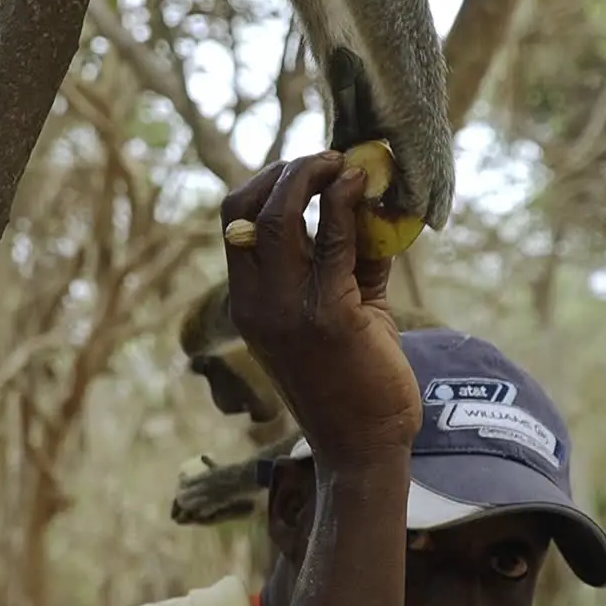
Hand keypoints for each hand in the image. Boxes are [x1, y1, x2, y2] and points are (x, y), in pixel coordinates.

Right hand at [219, 152, 422, 467]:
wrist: (366, 446)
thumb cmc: (355, 379)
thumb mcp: (344, 308)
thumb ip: (350, 256)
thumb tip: (372, 197)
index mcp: (248, 302)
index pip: (234, 221)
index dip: (265, 182)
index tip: (306, 169)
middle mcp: (257, 303)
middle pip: (248, 207)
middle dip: (289, 170)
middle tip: (329, 159)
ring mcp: (288, 308)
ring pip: (282, 213)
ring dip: (316, 175)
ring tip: (350, 165)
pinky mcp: (330, 314)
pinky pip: (335, 238)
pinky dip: (349, 203)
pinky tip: (367, 189)